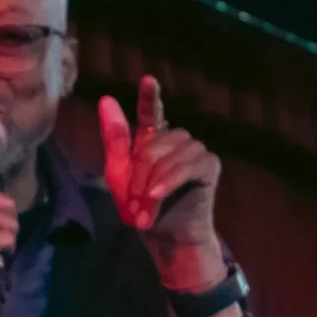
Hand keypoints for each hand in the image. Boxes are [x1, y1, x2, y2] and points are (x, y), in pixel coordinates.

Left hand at [101, 76, 222, 266]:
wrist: (164, 236)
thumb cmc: (141, 207)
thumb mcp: (119, 174)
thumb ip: (115, 138)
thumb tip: (106, 99)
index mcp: (154, 138)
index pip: (152, 112)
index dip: (150, 96)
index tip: (148, 79)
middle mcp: (176, 139)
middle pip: (152, 144)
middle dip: (138, 175)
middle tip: (133, 203)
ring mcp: (195, 150)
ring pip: (168, 156)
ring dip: (151, 184)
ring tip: (145, 208)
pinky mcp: (210, 164)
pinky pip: (187, 167)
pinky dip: (169, 183)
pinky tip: (156, 196)